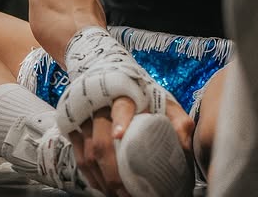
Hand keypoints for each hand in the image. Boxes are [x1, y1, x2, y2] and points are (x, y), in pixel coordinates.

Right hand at [59, 27, 194, 194]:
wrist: (106, 72)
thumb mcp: (163, 100)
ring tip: (120, 195)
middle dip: (114, 173)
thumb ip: (178, 121)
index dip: (120, 119)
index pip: (121, 106)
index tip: (120, 134)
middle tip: (129, 193)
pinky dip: (92, 179)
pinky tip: (106, 189)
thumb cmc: (140, 93)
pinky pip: (80, 159)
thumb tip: (185, 148)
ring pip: (88, 155)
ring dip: (103, 181)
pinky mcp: (73, 129)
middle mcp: (99, 105)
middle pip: (101, 142)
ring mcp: (83, 117)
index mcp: (123, 93)